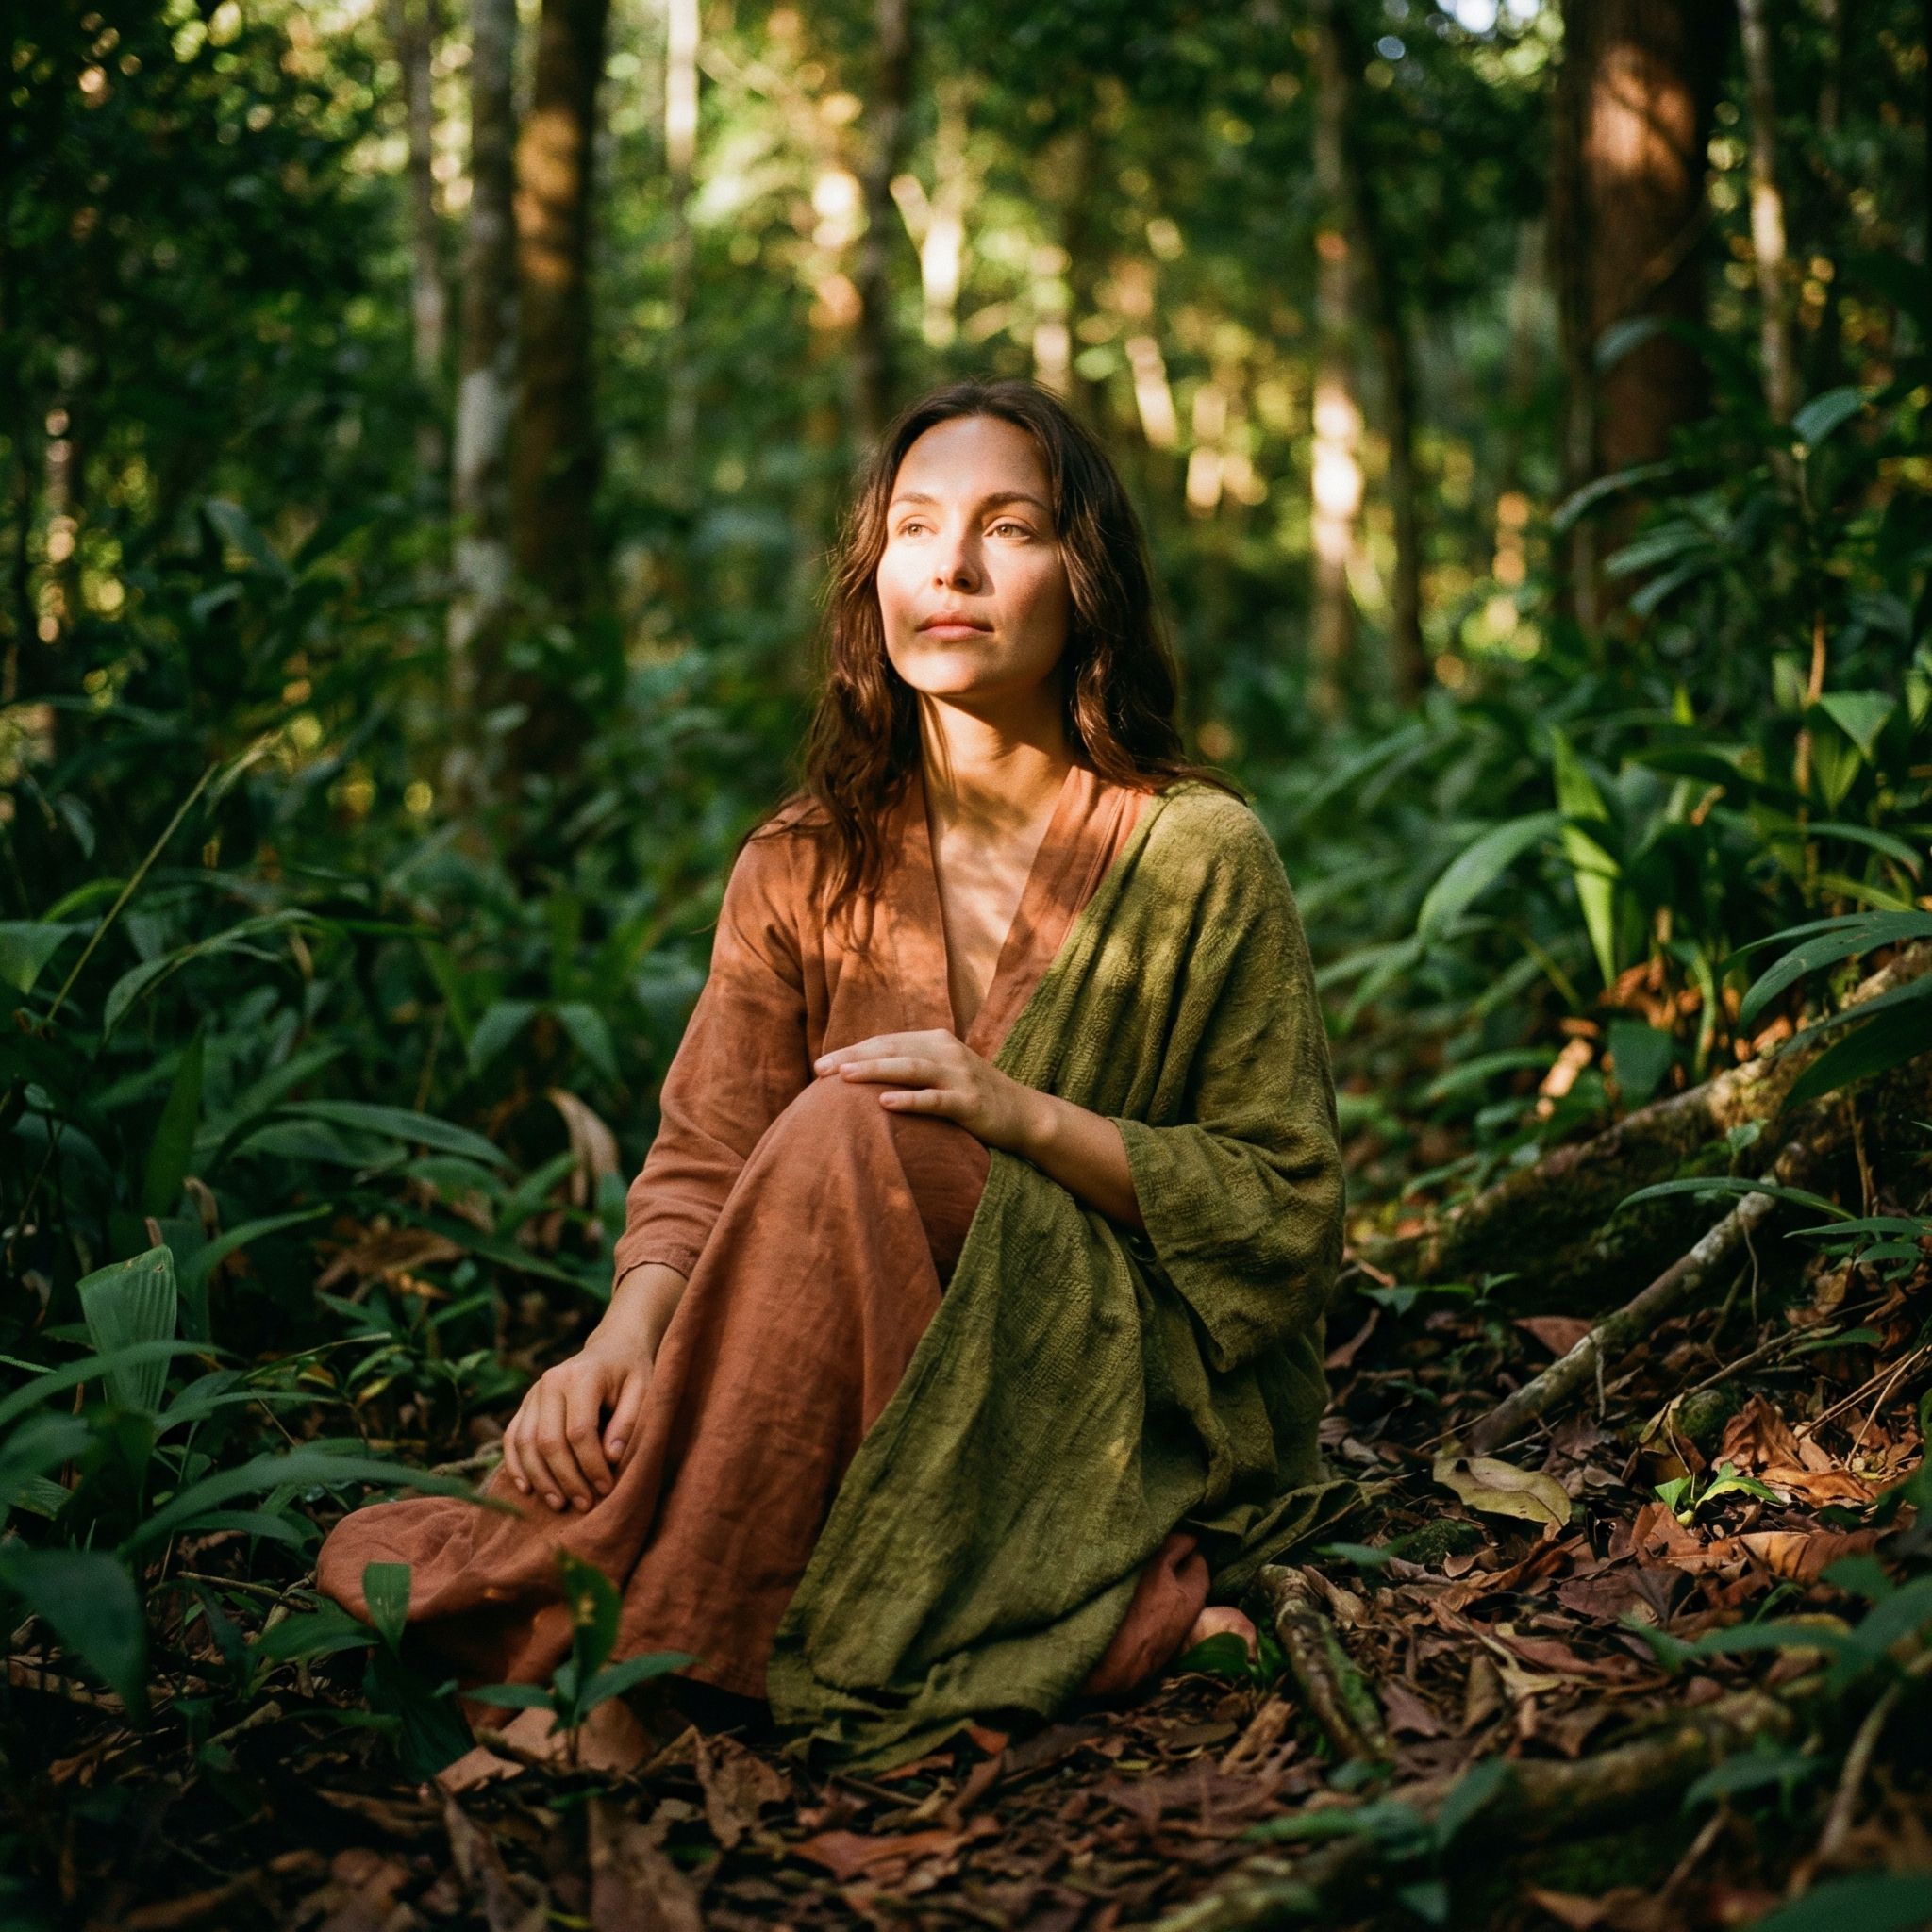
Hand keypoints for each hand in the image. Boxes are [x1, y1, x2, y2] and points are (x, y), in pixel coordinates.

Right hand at [500, 1332, 651, 1513]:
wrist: (613, 1346)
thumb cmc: (632, 1371)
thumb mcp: (643, 1390)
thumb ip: (627, 1422)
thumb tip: (610, 1459)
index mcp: (581, 1376)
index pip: (579, 1431)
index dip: (591, 1465)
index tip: (605, 1488)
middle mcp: (550, 1382)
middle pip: (548, 1441)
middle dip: (566, 1478)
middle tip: (583, 1504)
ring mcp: (534, 1392)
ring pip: (526, 1443)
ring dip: (540, 1478)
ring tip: (559, 1504)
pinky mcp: (526, 1403)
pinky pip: (513, 1437)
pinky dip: (516, 1465)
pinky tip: (528, 1489)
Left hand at [813, 1029, 1041, 1151]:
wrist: (1023, 1114)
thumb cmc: (972, 1096)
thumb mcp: (942, 1073)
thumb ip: (910, 1067)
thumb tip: (861, 1074)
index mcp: (936, 1041)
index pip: (886, 1042)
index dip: (853, 1051)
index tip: (821, 1065)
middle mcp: (946, 1052)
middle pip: (892, 1050)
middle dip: (854, 1058)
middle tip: (821, 1070)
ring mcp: (959, 1076)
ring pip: (910, 1068)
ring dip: (875, 1071)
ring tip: (844, 1077)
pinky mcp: (970, 1102)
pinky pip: (935, 1099)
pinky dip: (909, 1100)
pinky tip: (884, 1104)